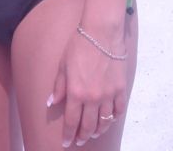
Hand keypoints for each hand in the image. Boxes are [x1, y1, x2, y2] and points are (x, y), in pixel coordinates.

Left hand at [48, 30, 126, 146]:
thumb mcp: (63, 65)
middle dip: (82, 136)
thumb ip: (58, 86)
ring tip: (92, 133)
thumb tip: (51, 102)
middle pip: (88, 125)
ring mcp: (109, 95)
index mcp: (76, 92)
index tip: (66, 143)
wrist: (101, 33)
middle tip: (79, 141)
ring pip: (104, 121)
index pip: (71, 120)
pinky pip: (118, 110)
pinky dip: (113, 118)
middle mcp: (93, 98)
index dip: (68, 134)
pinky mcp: (121, 89)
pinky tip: (108, 120)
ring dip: (98, 130)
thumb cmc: (78, 46)